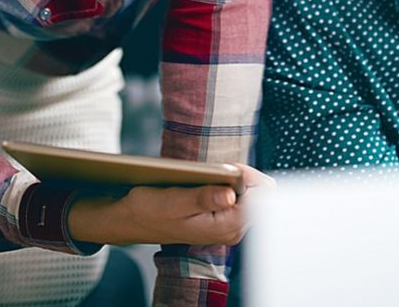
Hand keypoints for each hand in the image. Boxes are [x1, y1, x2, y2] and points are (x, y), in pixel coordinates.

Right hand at [68, 163, 273, 246]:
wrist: (135, 221)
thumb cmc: (151, 210)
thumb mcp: (174, 201)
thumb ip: (204, 199)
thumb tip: (231, 196)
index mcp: (227, 227)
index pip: (263, 197)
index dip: (250, 176)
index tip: (229, 168)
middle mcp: (234, 230)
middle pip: (262, 196)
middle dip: (244, 177)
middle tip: (218, 170)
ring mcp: (230, 226)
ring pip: (251, 195)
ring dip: (235, 180)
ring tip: (210, 177)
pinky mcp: (224, 220)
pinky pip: (239, 197)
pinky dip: (228, 184)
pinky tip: (209, 183)